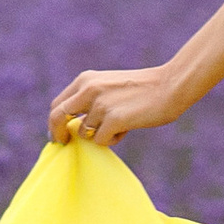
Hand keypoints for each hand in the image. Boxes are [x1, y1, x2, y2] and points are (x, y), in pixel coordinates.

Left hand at [47, 66, 182, 147]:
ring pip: (85, 133)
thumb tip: (71, 129)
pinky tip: (128, 128)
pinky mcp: (113, 119)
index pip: (58, 104)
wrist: (169, 86)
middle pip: (57, 117)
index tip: (58, 134)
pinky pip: (100, 141)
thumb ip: (89, 101)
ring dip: (100, 134)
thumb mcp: (108, 86)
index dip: (54, 122)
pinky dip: (112, 139)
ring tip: (121, 124)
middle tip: (63, 144)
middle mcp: (89, 89)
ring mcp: (100, 104)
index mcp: (86, 80)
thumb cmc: (141, 89)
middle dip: (58, 134)